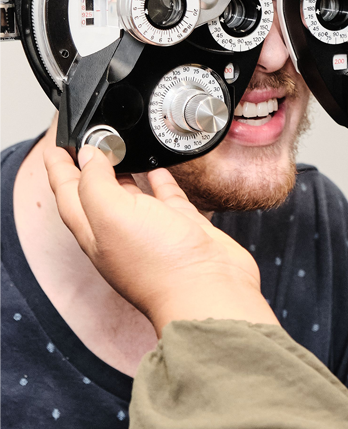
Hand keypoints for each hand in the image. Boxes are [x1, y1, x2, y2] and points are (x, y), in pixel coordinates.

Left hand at [44, 145, 278, 334]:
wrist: (209, 290)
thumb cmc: (159, 264)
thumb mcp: (111, 215)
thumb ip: (96, 182)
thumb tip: (91, 155)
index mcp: (94, 231)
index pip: (67, 191)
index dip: (59, 166)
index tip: (56, 144)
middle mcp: (120, 231)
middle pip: (95, 192)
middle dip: (87, 164)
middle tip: (87, 139)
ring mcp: (152, 229)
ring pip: (130, 193)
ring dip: (122, 170)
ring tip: (118, 148)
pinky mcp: (181, 226)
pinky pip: (165, 197)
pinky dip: (159, 180)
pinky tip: (158, 168)